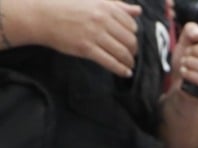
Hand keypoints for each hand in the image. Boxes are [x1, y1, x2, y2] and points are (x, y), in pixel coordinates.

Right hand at [23, 0, 140, 76]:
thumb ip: (117, 6)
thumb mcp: (93, 1)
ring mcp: (94, 35)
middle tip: (131, 54)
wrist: (42, 16)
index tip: (130, 40)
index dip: (133, 35)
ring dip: (129, 61)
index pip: (132, 25)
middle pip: (130, 40)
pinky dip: (121, 69)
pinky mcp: (86, 49)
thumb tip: (138, 11)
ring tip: (129, 64)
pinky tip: (126, 73)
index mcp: (105, 7)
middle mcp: (102, 20)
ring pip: (122, 52)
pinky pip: (110, 62)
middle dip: (133, 50)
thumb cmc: (66, 7)